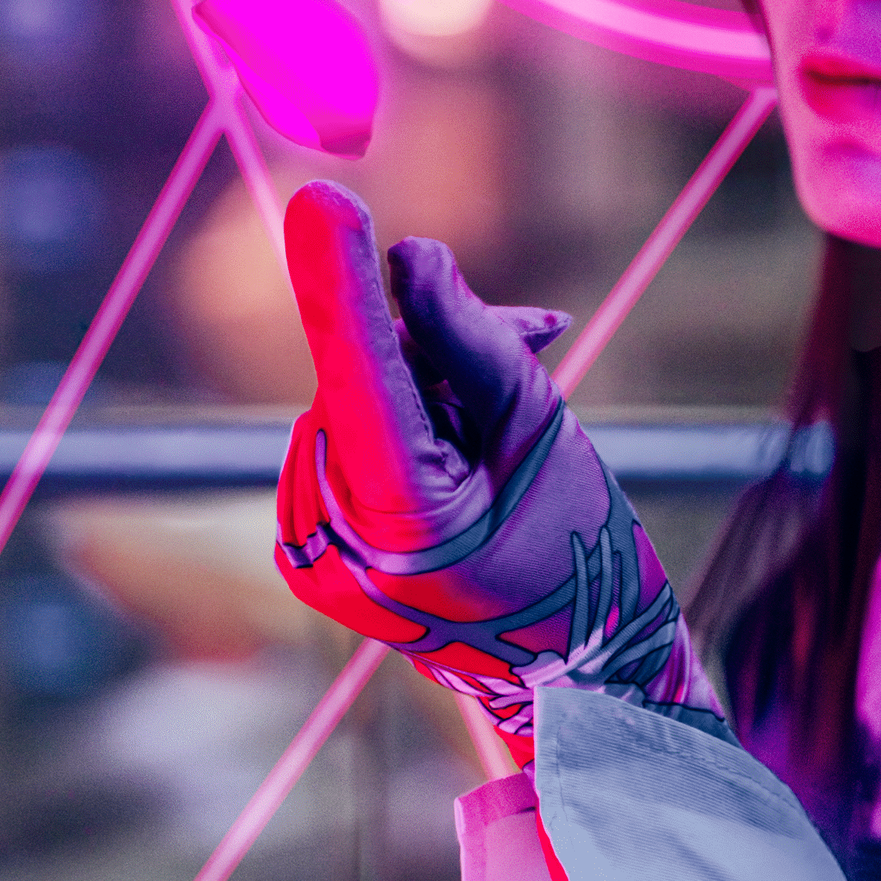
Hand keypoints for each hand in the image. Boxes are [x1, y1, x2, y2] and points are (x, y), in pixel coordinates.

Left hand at [275, 188, 717, 750]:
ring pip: (350, 403)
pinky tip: (466, 432)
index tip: (326, 200)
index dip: (344, 286)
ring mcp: (310, 557)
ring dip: (424, 382)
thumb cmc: (576, 554)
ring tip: (510, 416)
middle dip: (434, 347)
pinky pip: (341, 441)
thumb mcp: (544, 435)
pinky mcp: (304, 554)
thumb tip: (408, 258)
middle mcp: (336, 544)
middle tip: (539, 338)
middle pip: (361, 381)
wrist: (571, 680)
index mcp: (408, 524)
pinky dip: (398, 420)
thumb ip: (476, 344)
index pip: (365, 381)